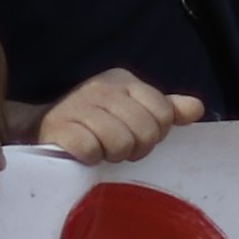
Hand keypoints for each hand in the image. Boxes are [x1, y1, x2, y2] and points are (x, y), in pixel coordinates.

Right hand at [35, 71, 200, 165]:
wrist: (41, 127)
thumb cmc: (94, 121)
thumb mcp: (132, 109)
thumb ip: (165, 108)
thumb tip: (197, 108)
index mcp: (123, 80)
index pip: (163, 113)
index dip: (156, 133)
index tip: (137, 136)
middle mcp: (101, 88)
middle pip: (145, 131)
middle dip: (136, 148)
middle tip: (120, 148)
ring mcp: (77, 106)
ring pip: (120, 143)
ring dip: (113, 155)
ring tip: (102, 151)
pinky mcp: (58, 128)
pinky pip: (90, 150)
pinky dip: (90, 158)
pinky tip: (83, 153)